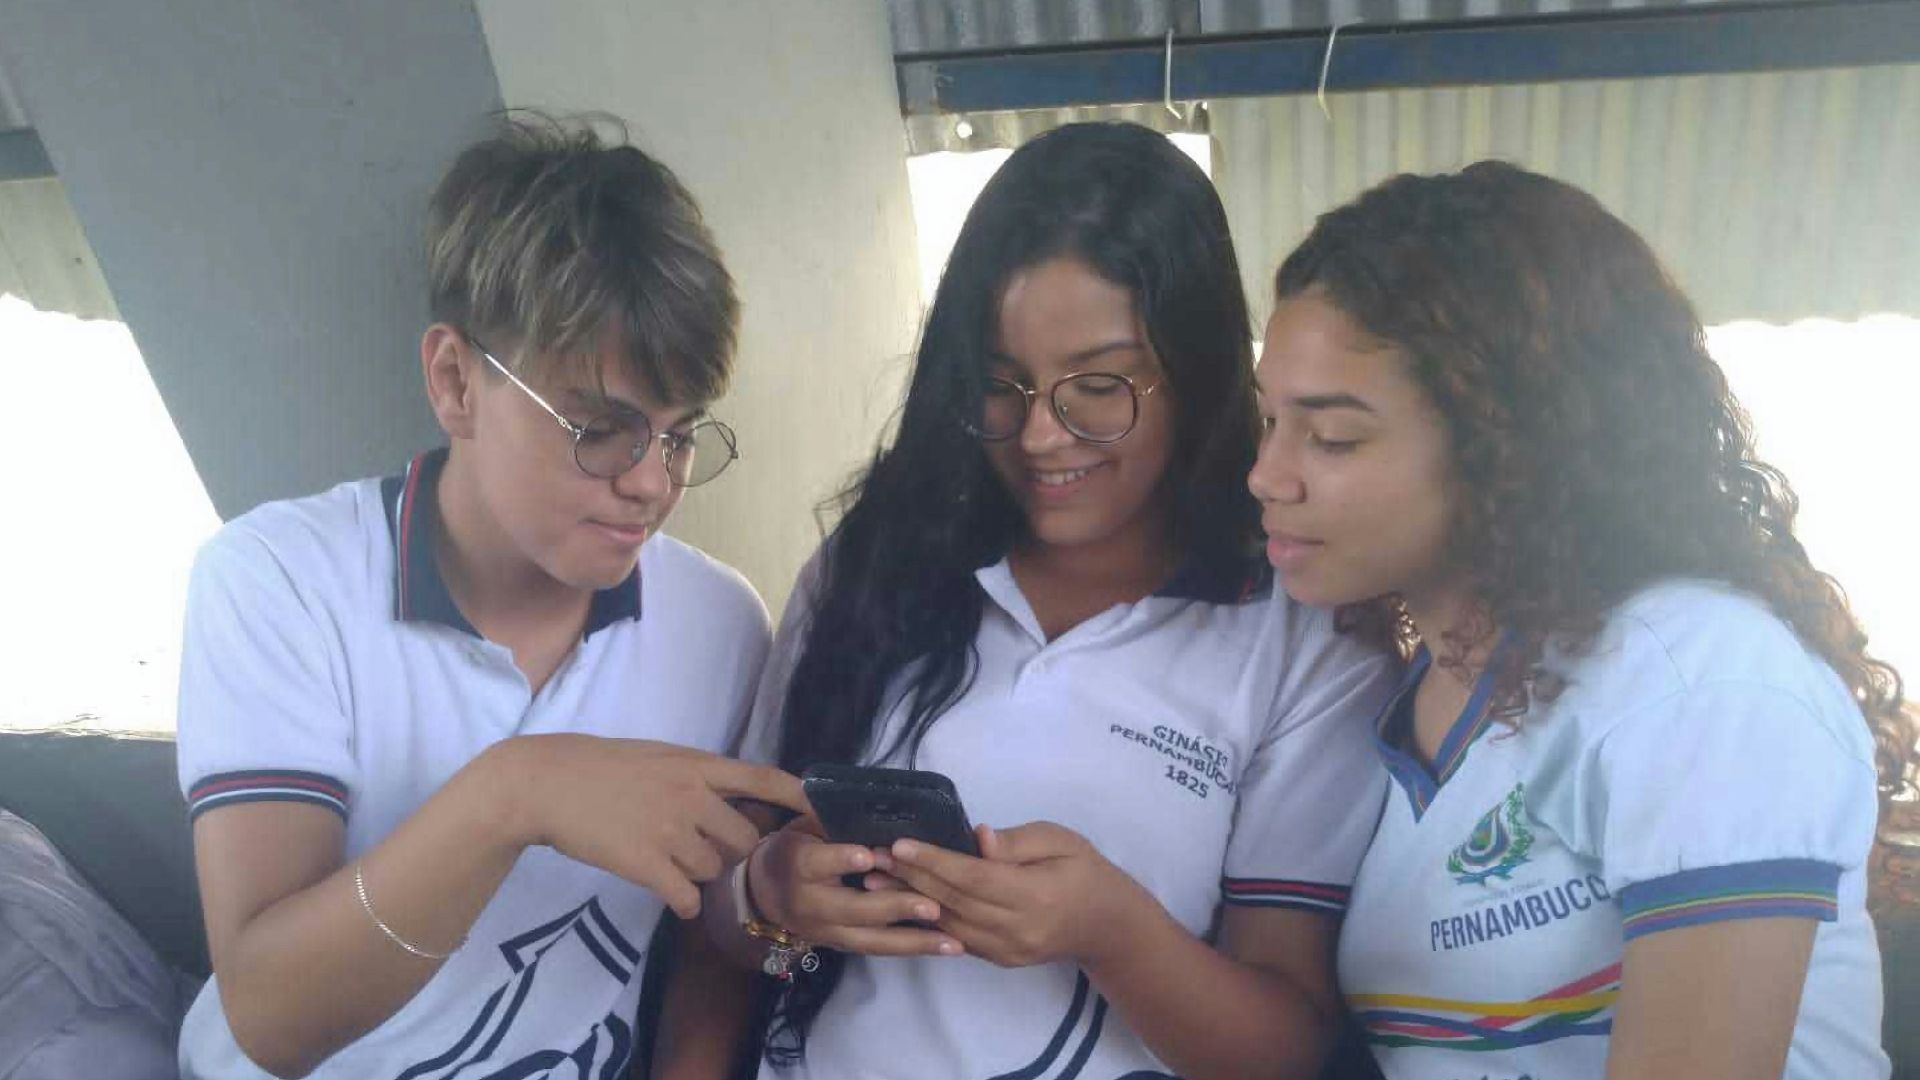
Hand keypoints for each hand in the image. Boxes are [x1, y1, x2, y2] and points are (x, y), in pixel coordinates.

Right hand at [501, 734, 809, 919]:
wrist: (547, 783)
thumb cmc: (601, 766)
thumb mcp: (659, 756)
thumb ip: (696, 776)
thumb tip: (731, 800)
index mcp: (697, 766)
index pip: (763, 778)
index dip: (798, 796)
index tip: (823, 810)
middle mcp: (692, 796)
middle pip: (745, 841)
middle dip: (731, 852)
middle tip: (701, 849)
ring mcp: (670, 831)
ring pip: (713, 870)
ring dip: (698, 874)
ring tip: (667, 860)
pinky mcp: (646, 864)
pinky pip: (687, 898)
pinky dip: (682, 901)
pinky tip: (667, 891)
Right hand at [748, 818, 961, 956]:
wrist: (766, 892)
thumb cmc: (796, 846)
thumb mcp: (806, 825)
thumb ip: (835, 820)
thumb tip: (876, 801)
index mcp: (797, 864)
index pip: (817, 863)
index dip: (842, 860)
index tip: (868, 856)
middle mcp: (809, 904)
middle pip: (852, 909)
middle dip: (894, 907)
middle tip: (931, 905)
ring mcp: (826, 931)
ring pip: (871, 940)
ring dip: (914, 941)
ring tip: (952, 943)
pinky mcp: (842, 946)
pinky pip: (878, 950)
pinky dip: (912, 949)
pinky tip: (945, 947)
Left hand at [883, 822, 1154, 969]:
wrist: (1106, 925)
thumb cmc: (1084, 871)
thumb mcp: (1061, 840)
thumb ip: (1018, 842)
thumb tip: (979, 838)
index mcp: (1035, 895)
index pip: (974, 877)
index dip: (934, 861)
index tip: (899, 845)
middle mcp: (1017, 928)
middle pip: (954, 902)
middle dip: (910, 879)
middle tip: (872, 858)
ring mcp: (1007, 950)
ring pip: (949, 924)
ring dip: (909, 902)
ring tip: (874, 880)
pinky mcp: (999, 960)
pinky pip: (957, 938)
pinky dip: (927, 921)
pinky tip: (900, 904)